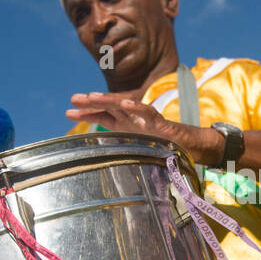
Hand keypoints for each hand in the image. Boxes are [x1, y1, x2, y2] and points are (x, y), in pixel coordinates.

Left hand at [67, 93, 221, 164]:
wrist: (192, 147)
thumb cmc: (165, 147)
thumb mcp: (138, 148)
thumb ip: (122, 150)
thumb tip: (100, 162)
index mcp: (128, 125)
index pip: (104, 115)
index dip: (87, 112)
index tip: (68, 112)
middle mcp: (135, 119)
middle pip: (110, 107)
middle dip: (91, 103)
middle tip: (73, 99)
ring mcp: (147, 120)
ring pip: (125, 105)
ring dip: (108, 100)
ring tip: (92, 97)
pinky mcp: (162, 123)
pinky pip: (148, 112)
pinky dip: (137, 106)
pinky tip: (125, 102)